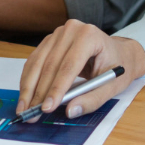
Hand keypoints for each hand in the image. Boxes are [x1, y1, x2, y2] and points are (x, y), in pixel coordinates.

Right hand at [17, 20, 144, 118]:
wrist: (119, 52)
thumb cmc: (118, 68)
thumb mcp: (113, 86)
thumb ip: (93, 99)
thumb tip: (70, 111)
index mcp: (90, 36)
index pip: (69, 65)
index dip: (56, 88)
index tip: (47, 108)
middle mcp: (72, 30)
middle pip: (50, 64)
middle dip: (39, 92)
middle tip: (31, 114)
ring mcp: (58, 33)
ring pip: (38, 63)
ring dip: (29, 88)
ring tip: (24, 109)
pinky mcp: (49, 41)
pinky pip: (34, 61)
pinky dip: (28, 79)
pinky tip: (26, 96)